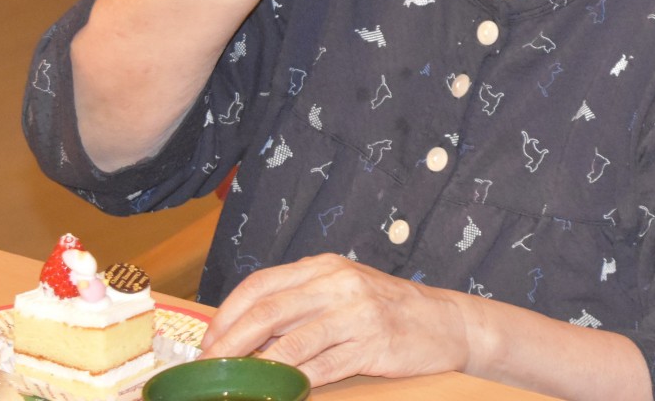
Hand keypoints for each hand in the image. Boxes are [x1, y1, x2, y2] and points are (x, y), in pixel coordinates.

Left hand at [199, 254, 470, 386]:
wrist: (445, 321)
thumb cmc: (384, 306)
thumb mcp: (341, 289)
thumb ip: (300, 302)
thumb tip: (248, 332)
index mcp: (323, 266)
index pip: (262, 284)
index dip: (229, 312)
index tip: (209, 339)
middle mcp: (336, 284)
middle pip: (269, 311)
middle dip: (232, 340)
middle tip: (210, 365)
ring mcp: (355, 314)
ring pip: (292, 342)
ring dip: (258, 366)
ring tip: (236, 382)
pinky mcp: (372, 345)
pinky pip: (323, 368)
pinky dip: (296, 382)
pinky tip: (280, 392)